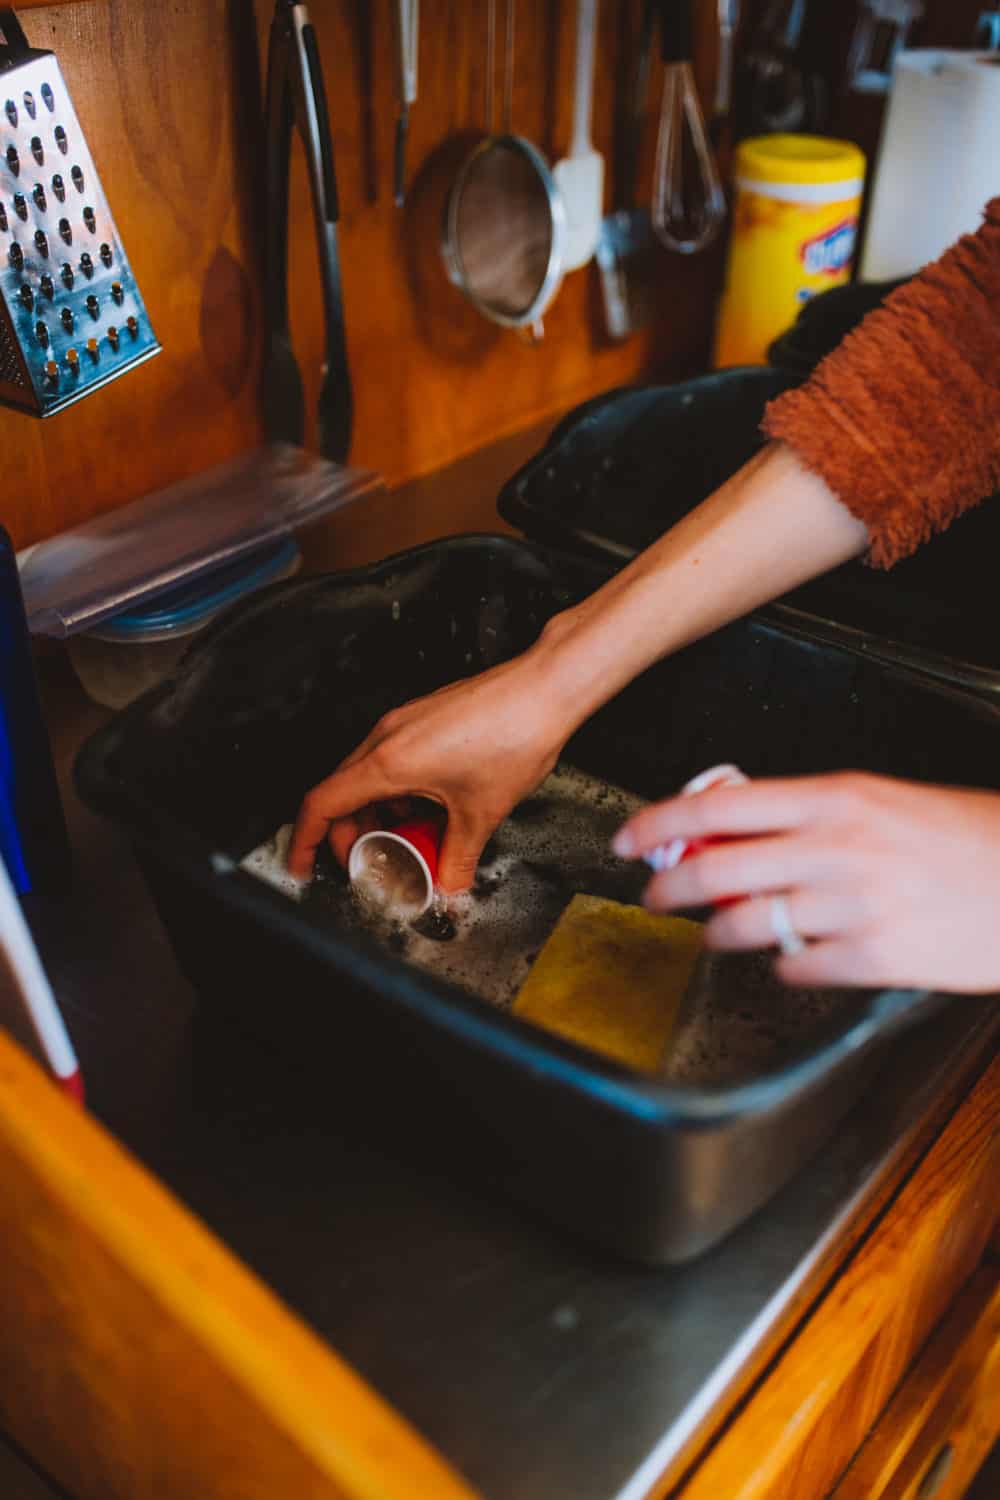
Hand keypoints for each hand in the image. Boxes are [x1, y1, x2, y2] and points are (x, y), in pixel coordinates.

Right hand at [287, 649, 573, 890]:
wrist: (545, 688)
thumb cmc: (514, 734)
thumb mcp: (481, 813)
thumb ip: (458, 858)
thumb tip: (448, 887)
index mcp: (388, 761)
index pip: (322, 804)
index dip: (305, 841)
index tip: (301, 866)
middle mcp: (386, 737)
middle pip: (340, 793)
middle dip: (347, 835)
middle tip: (368, 862)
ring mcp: (402, 724)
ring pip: (366, 777)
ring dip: (375, 813)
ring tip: (404, 840)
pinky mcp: (421, 719)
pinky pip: (390, 761)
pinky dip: (396, 792)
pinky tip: (427, 810)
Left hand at [614, 772, 999, 992]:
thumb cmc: (972, 836)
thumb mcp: (885, 801)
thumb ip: (811, 813)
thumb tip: (736, 830)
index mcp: (837, 797)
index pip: (718, 806)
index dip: (658, 823)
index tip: (628, 837)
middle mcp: (837, 848)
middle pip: (714, 870)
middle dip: (667, 888)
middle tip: (653, 896)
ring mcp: (853, 906)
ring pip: (744, 925)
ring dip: (717, 932)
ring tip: (716, 932)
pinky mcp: (874, 958)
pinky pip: (794, 968)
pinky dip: (782, 966)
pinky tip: (792, 957)